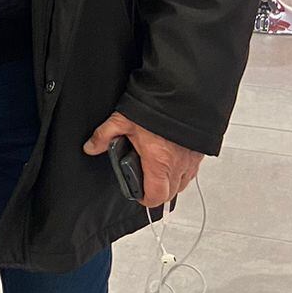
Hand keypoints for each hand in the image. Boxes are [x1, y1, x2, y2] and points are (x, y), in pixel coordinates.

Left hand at [84, 113, 201, 208]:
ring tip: (156, 169)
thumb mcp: (123, 120)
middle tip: (143, 181)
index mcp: (159, 162)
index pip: (156, 196)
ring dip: (170, 182)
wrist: (184, 93)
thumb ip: (104, 135)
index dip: (144, 199)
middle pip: (170, 194)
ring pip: (183, 183)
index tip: (137, 193)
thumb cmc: (158, 107)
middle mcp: (179, 165)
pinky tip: (170, 157)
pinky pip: (191, 170)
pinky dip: (181, 170)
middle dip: (156, 192)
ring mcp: (192, 160)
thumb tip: (91, 146)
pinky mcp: (200, 152)